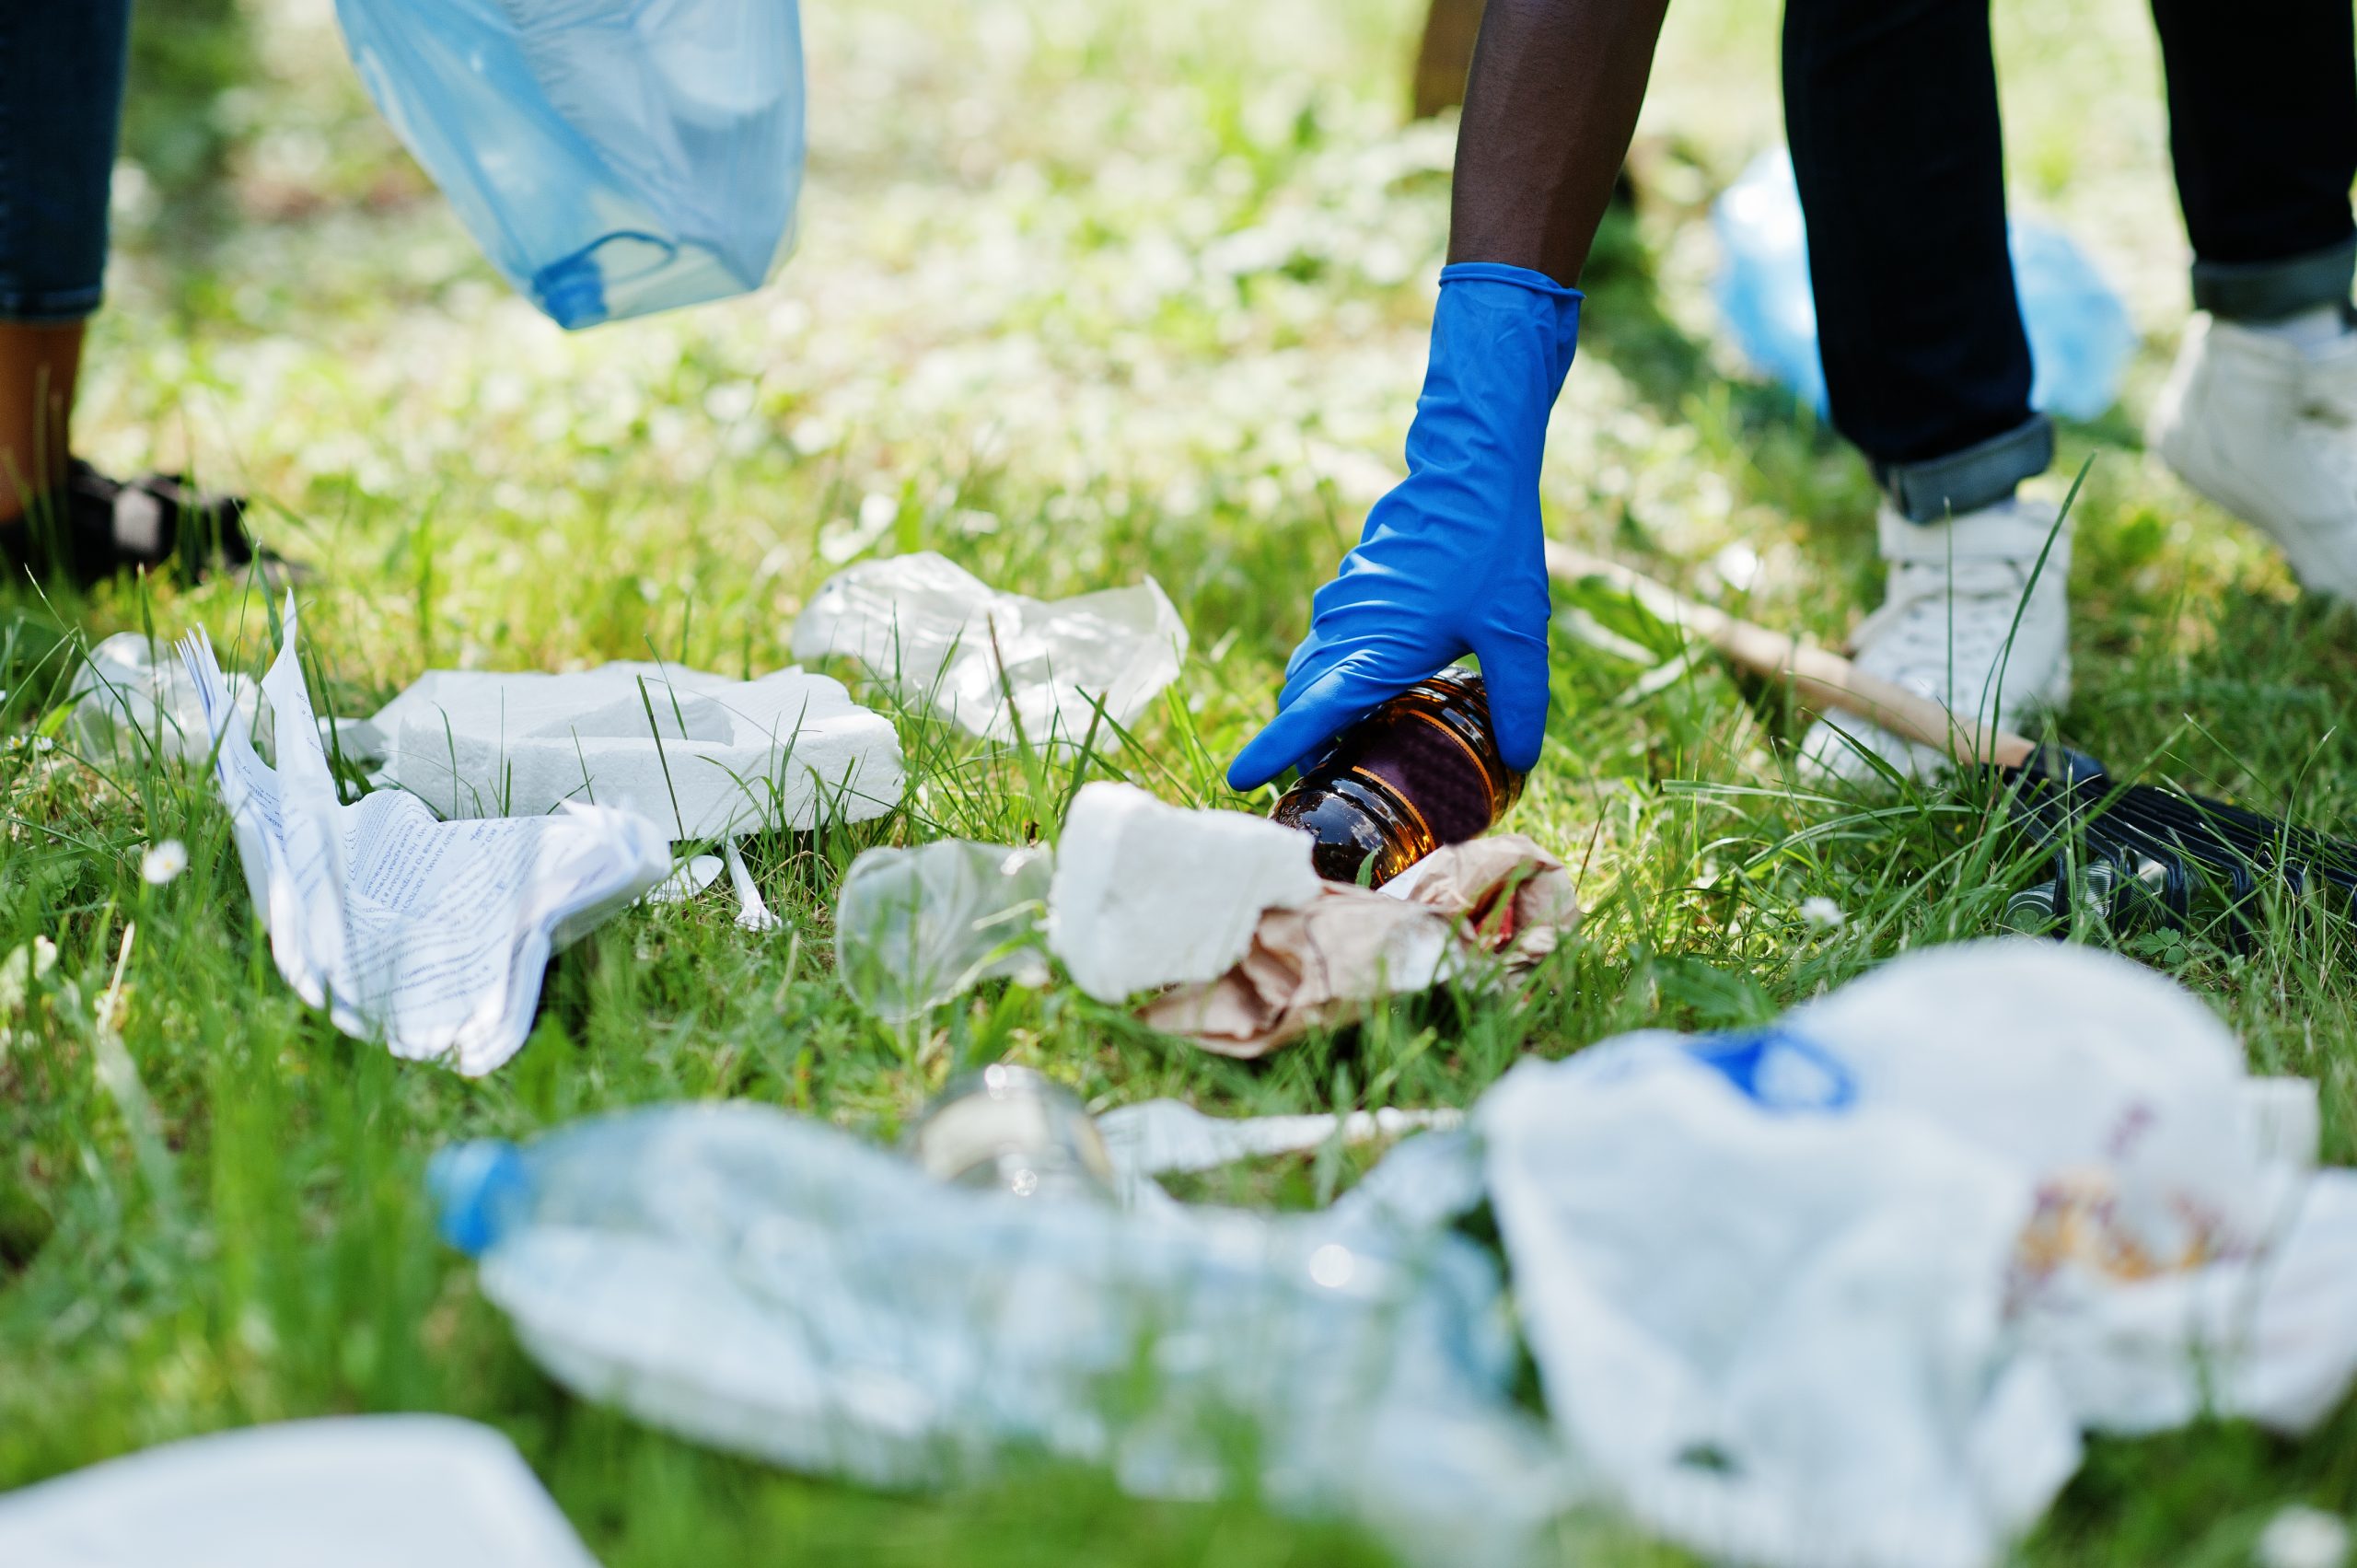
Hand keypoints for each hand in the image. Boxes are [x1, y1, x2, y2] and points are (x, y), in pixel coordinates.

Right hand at [1227, 264, 1581, 789]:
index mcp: (1378, 647)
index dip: (1276, 748)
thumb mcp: (1517, 630)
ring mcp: (1345, 606)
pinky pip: (1328, 645)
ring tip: (1347, 749)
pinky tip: (1374, 690)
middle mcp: (1348, 629)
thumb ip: (1519, 700)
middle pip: (1301, 698)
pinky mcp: (1355, 590)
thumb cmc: (1490, 545)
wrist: (1469, 467)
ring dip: (1316, 710)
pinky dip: (1332, 677)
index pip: (1313, 711)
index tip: (1242, 779)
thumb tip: (1523, 761)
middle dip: (1299, 744)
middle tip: (1321, 787)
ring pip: (1311, 670)